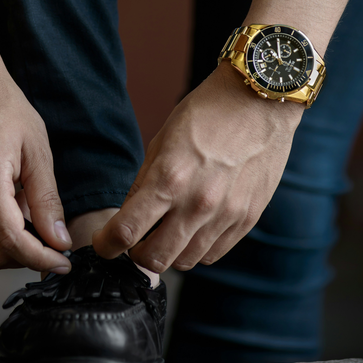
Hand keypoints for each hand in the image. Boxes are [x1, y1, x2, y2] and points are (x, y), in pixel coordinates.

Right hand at [0, 61, 72, 272]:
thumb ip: (47, 198)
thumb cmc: (0, 105)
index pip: (11, 242)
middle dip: (27, 257)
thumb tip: (59, 240)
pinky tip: (12, 206)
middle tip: (54, 244)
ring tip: (32, 214)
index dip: (41, 259)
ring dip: (10, 244)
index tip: (63, 262)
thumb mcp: (36, 148)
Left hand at [92, 62, 303, 272]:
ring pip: (185, 261)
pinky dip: (198, 248)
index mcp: (170, 178)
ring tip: (168, 231)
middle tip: (135, 241)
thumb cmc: (208, 112)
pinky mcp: (247, 218)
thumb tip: (129, 214)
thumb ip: (144, 181)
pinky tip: (194, 228)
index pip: (126, 231)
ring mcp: (226, 215)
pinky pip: (214, 253)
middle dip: (136, 255)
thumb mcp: (163, 139)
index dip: (106, 245)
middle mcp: (197, 203)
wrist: (259, 101)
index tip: (103, 244)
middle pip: (155, 259)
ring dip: (169, 252)